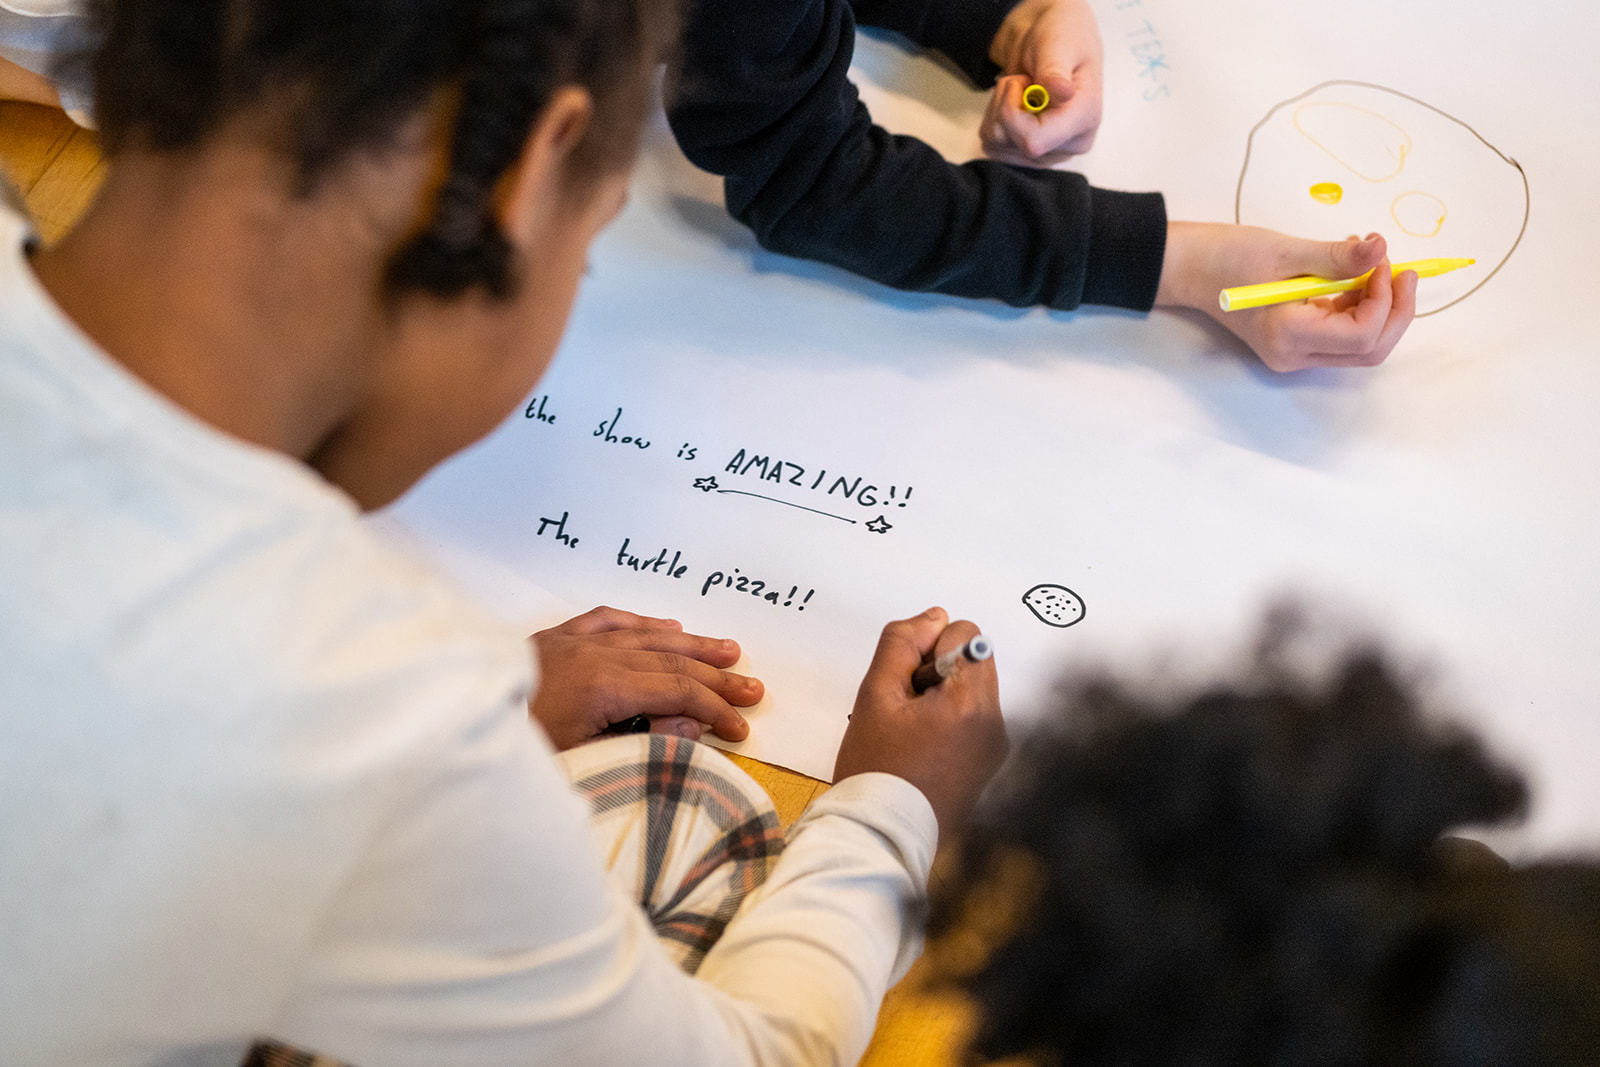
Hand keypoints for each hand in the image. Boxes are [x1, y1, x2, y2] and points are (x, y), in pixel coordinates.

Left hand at [528, 606, 761, 749]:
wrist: (446, 724)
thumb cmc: (511, 755)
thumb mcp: (579, 765)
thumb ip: (639, 745)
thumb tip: (687, 726)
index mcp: (600, 686)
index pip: (674, 692)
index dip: (713, 708)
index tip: (740, 727)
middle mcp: (590, 654)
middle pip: (668, 661)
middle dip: (716, 676)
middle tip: (754, 689)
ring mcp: (570, 642)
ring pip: (645, 635)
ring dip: (691, 644)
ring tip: (729, 650)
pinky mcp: (550, 640)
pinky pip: (606, 619)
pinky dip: (641, 622)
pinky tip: (666, 625)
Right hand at [834, 608, 1006, 838]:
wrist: (882, 834)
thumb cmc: (875, 769)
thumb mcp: (876, 694)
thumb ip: (902, 643)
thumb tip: (934, 617)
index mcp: (972, 703)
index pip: (966, 634)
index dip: (928, 650)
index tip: (906, 684)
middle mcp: (996, 723)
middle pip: (973, 660)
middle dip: (938, 672)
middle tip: (907, 710)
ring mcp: (996, 746)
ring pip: (972, 688)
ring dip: (943, 696)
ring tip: (913, 732)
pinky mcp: (990, 762)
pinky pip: (974, 718)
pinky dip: (950, 721)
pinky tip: (923, 748)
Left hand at [982, 0, 1103, 162]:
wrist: (1054, 44)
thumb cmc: (1062, 39)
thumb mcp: (1058, 44)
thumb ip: (1055, 70)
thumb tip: (1061, 93)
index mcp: (1085, 119)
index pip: (1033, 141)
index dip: (1012, 112)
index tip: (1020, 83)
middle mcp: (1070, 144)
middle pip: (1011, 144)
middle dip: (1004, 107)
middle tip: (1023, 81)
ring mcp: (1050, 153)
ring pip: (997, 147)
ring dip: (997, 112)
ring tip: (1021, 90)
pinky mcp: (1031, 155)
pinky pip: (993, 147)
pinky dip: (995, 120)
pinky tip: (1015, 103)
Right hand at [1156, 222, 1417, 371]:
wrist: (1192, 268)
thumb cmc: (1230, 256)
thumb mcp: (1288, 251)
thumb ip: (1338, 256)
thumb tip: (1383, 249)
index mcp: (1288, 336)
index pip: (1361, 334)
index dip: (1384, 298)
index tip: (1383, 260)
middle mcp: (1293, 356)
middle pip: (1369, 351)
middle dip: (1394, 312)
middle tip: (1402, 270)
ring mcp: (1294, 354)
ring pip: (1360, 346)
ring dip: (1378, 307)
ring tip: (1371, 264)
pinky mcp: (1295, 343)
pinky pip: (1342, 334)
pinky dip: (1358, 305)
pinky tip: (1351, 274)